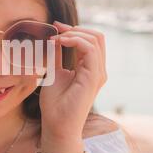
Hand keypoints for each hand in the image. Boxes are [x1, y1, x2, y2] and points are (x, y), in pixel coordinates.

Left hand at [39, 21, 107, 145]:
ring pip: (95, 39)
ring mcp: (98, 73)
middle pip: (97, 37)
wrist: (57, 125)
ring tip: (56, 38)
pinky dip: (75, 41)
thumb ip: (57, 56)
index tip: (55, 27)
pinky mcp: (93, 77)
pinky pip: (90, 49)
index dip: (74, 30)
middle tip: (56, 28)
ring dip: (74, 33)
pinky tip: (60, 42)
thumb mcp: (54, 73)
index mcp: (90, 69)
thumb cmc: (55, 104)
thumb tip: (55, 38)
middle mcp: (97, 70)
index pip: (91, 41)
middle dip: (76, 28)